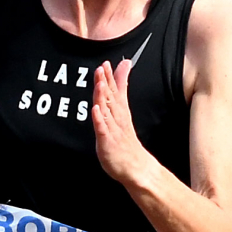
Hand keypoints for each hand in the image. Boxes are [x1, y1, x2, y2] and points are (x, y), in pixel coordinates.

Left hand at [91, 59, 149, 186]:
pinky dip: (99, 119)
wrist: (136, 167)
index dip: (110, 77)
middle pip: (110, 98)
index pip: (115, 91)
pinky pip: (103, 130)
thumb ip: (121, 92)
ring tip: (100, 84)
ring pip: (107, 111)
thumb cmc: (126, 141)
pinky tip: (96, 110)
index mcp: (120, 112)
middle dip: (106, 82)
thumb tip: (123, 75)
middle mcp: (117, 119)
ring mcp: (113, 130)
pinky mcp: (108, 143)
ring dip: (103, 97)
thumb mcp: (122, 114)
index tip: (106, 63)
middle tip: (102, 68)